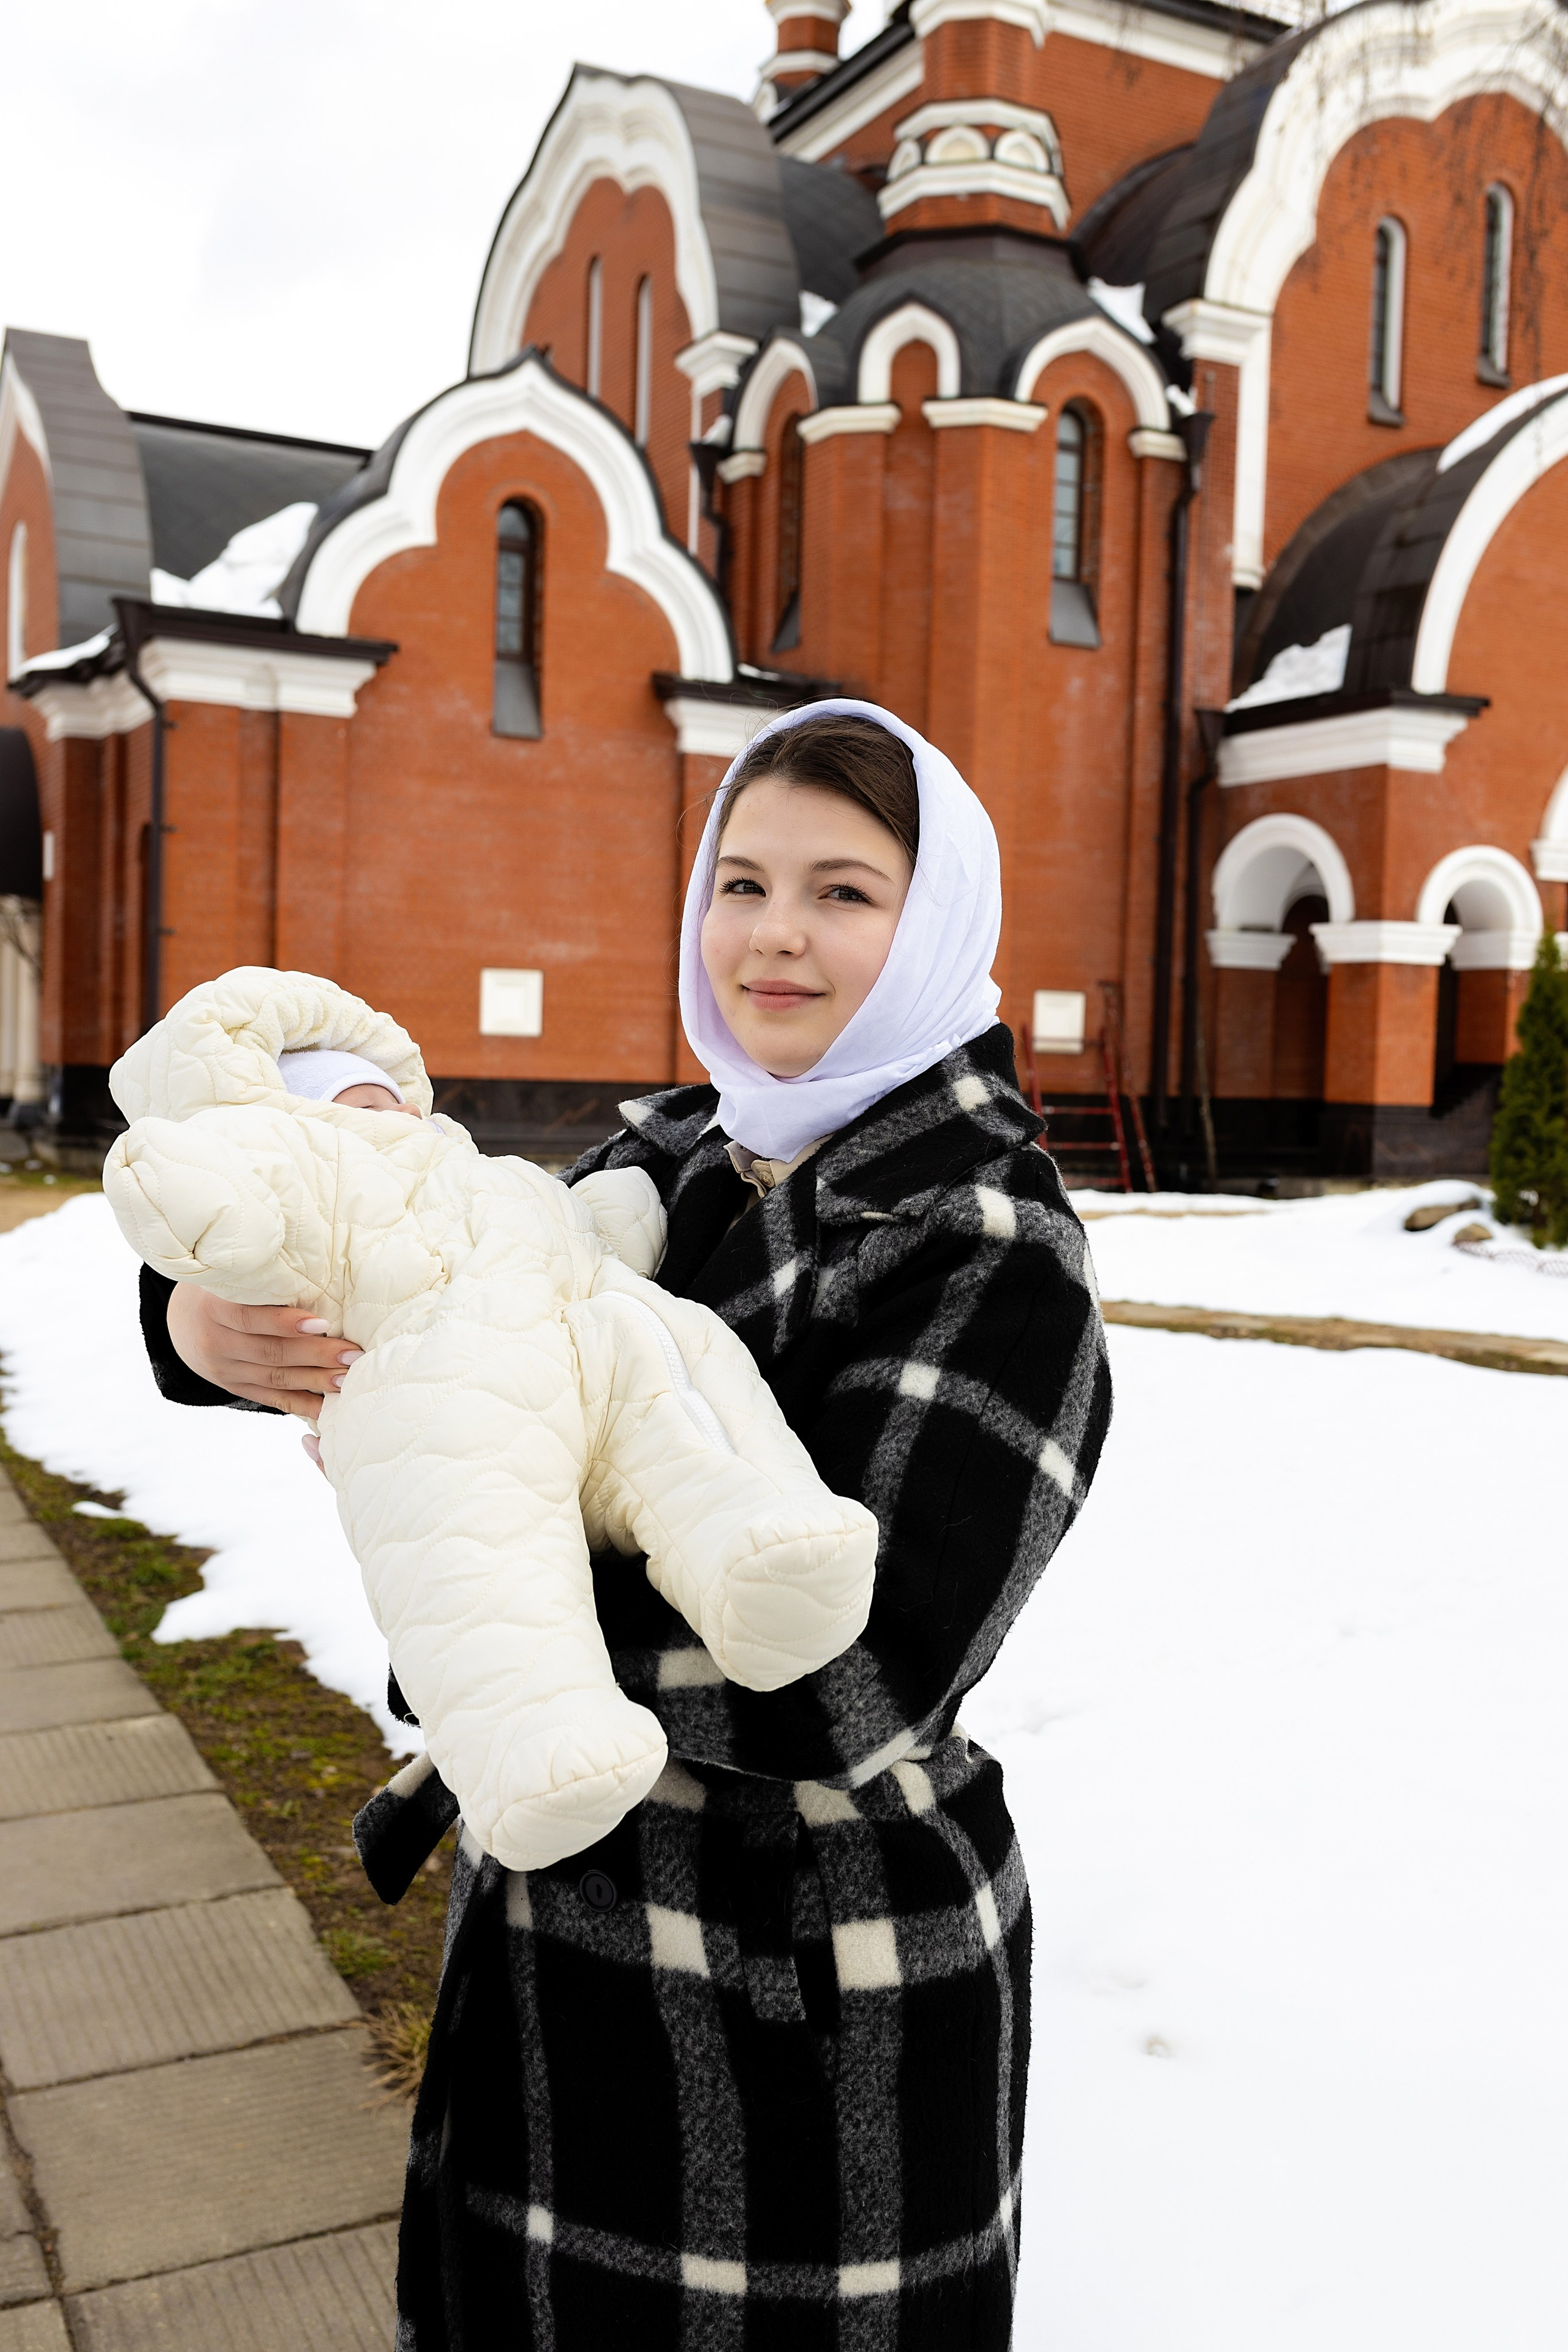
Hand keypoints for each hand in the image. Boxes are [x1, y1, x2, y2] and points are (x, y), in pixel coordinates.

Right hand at [165, 1283, 361, 1417]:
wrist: (183, 1319)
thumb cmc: (221, 1286)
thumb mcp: (230, 1276)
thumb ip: (262, 1277)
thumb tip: (320, 1271)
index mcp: (212, 1309)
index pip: (250, 1318)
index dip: (285, 1322)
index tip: (324, 1323)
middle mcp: (214, 1343)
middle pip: (270, 1352)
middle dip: (316, 1355)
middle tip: (353, 1355)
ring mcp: (224, 1371)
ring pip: (275, 1379)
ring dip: (315, 1381)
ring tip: (347, 1379)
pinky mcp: (235, 1388)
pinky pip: (271, 1398)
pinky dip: (300, 1404)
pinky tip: (327, 1407)